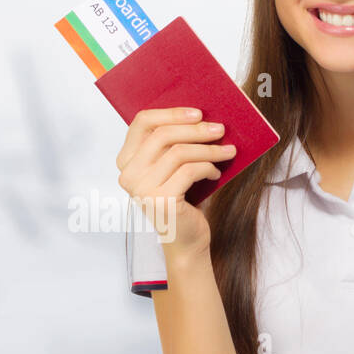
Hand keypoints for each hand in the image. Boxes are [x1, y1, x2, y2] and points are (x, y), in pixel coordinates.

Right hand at [115, 107, 237, 260]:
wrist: (188, 241)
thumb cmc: (183, 202)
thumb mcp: (173, 169)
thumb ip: (173, 145)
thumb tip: (199, 115)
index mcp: (126, 161)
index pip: (142, 123)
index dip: (171, 113)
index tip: (198, 113)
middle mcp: (129, 174)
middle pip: (162, 135)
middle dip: (195, 129)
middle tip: (220, 128)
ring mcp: (142, 188)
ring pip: (179, 152)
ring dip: (208, 149)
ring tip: (227, 151)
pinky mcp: (161, 200)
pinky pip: (190, 171)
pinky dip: (208, 167)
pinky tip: (217, 172)